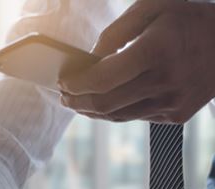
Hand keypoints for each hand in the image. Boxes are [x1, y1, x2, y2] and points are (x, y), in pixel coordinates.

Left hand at [59, 0, 214, 122]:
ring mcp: (173, 102)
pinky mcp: (177, 115)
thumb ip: (116, 32)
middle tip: (64, 97)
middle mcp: (165, 81)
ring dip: (92, 111)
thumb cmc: (188, 19)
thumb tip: (89, 59)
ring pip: (118, 116)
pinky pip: (135, 117)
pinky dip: (115, 111)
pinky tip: (104, 102)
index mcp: (156, 51)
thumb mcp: (153, 7)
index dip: (76, 84)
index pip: (102, 79)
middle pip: (105, 104)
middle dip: (77, 102)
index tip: (62, 82)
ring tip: (78, 102)